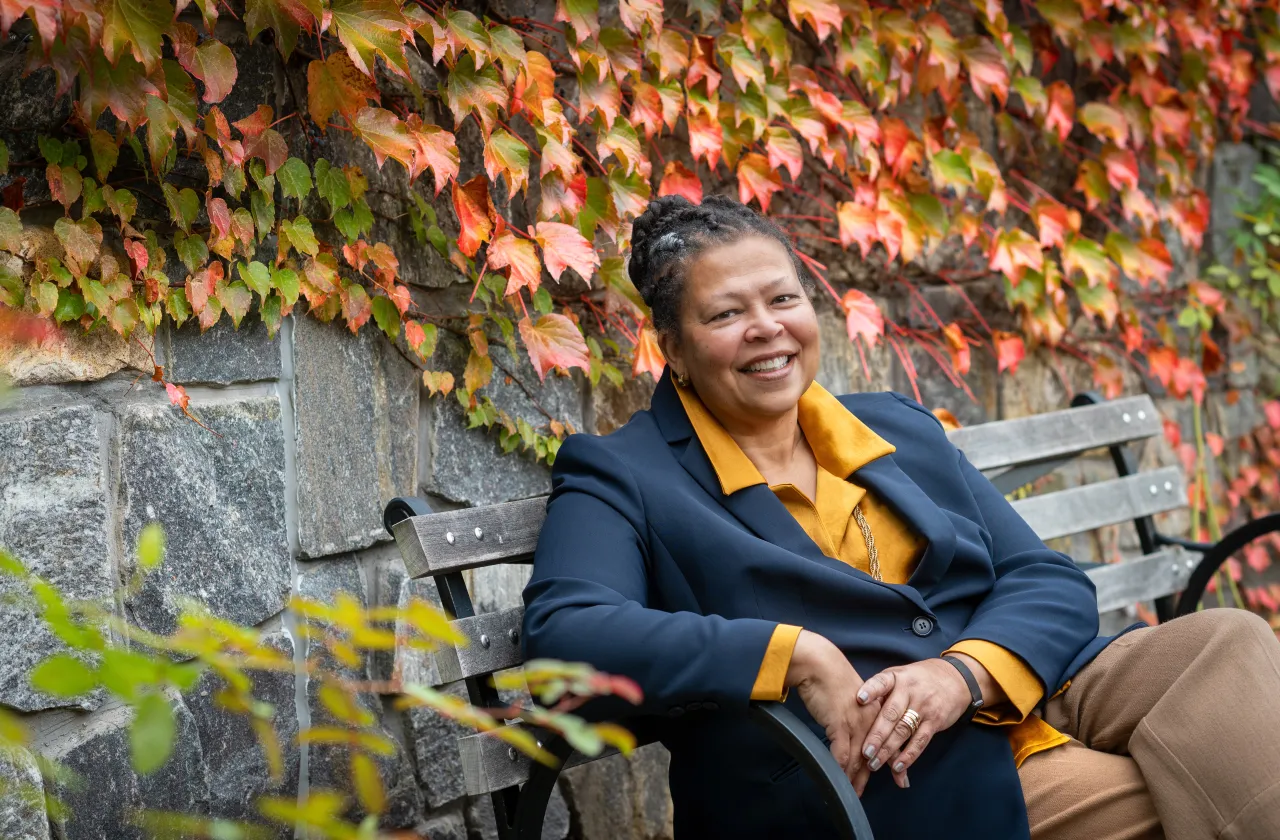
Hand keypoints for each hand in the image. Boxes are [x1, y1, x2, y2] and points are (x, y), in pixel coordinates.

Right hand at [786, 630, 879, 792]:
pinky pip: (841, 754)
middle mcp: (870, 720)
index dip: (892, 761)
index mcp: (877, 711)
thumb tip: (854, 729)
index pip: (887, 741)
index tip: (900, 777)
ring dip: (855, 778)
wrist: (819, 665)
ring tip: (853, 792)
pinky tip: (839, 779)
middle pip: (875, 754)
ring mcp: (856, 724)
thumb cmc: (831, 679)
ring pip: (858, 758)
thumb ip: (857, 713)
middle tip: (873, 792)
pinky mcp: (840, 725)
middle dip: (873, 776)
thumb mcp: (851, 697)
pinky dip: (841, 769)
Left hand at [854, 655, 995, 788]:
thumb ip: (880, 694)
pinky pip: (920, 740)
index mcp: (895, 677)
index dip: (870, 690)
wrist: (953, 679)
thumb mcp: (898, 677)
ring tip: (874, 763)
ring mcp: (924, 706)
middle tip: (864, 752)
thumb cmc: (916, 681)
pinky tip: (897, 766)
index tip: (859, 699)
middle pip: (891, 714)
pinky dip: (908, 755)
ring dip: (888, 750)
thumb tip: (857, 714)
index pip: (882, 682)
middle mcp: (909, 690)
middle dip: (877, 735)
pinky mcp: (935, 720)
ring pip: (903, 730)